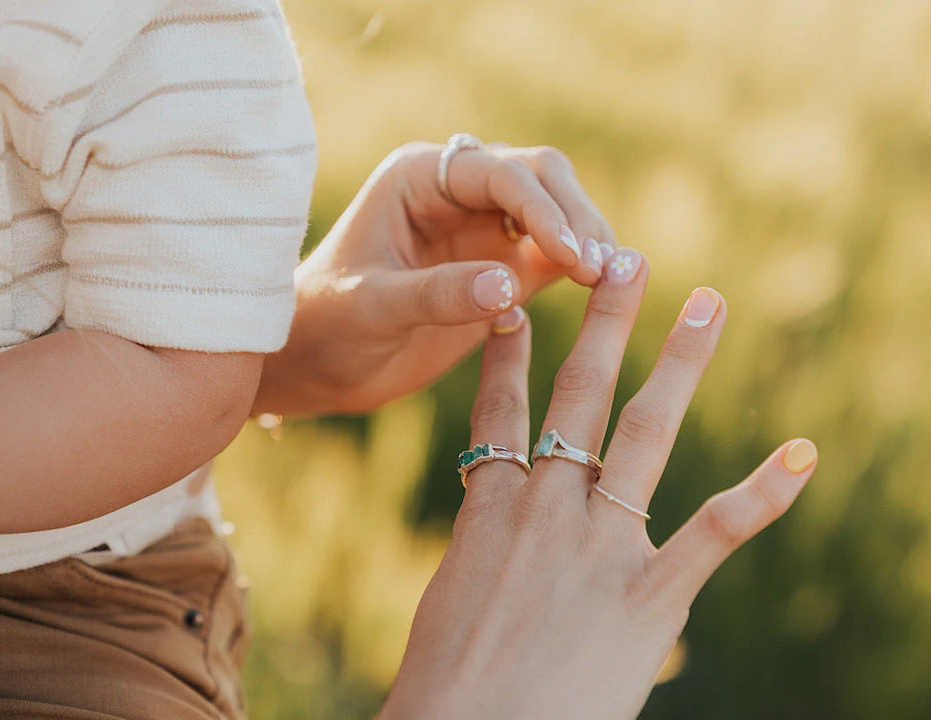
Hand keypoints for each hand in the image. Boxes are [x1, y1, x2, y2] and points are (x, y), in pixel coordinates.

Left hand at [254, 141, 616, 416]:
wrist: (316, 364)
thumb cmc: (326, 325)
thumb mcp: (372, 308)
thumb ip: (436, 294)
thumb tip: (509, 286)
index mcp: (421, 178)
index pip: (501, 174)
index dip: (544, 210)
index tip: (573, 258)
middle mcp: (458, 192)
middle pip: (542, 179)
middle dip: (577, 217)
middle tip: (602, 268)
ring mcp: (484, 228)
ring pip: (558, 213)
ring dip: (588, 241)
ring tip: (615, 280)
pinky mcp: (502, 268)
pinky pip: (555, 257)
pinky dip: (584, 269)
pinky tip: (609, 291)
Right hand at [380, 251, 817, 719]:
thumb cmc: (446, 691)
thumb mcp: (455, 602)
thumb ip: (488, 556)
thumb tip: (502, 543)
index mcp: (489, 513)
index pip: (497, 413)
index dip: (506, 356)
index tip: (514, 307)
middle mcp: (545, 511)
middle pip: (577, 394)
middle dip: (603, 321)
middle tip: (625, 259)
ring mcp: (599, 548)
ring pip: (644, 432)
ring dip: (680, 362)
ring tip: (708, 304)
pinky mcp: (648, 599)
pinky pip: (712, 533)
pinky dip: (762, 495)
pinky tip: (801, 455)